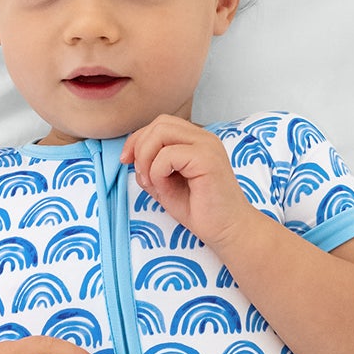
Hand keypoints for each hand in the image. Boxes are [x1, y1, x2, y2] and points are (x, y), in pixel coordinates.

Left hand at [120, 115, 251, 254]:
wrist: (227, 230)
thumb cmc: (201, 211)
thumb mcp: (166, 186)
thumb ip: (151, 168)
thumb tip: (133, 158)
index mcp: (196, 141)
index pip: (161, 124)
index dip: (138, 139)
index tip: (127, 161)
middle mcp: (203, 138)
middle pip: (160, 123)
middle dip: (139, 146)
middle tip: (139, 174)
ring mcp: (207, 145)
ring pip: (161, 132)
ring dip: (146, 158)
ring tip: (151, 183)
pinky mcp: (206, 158)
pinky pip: (167, 155)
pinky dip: (157, 172)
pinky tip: (164, 188)